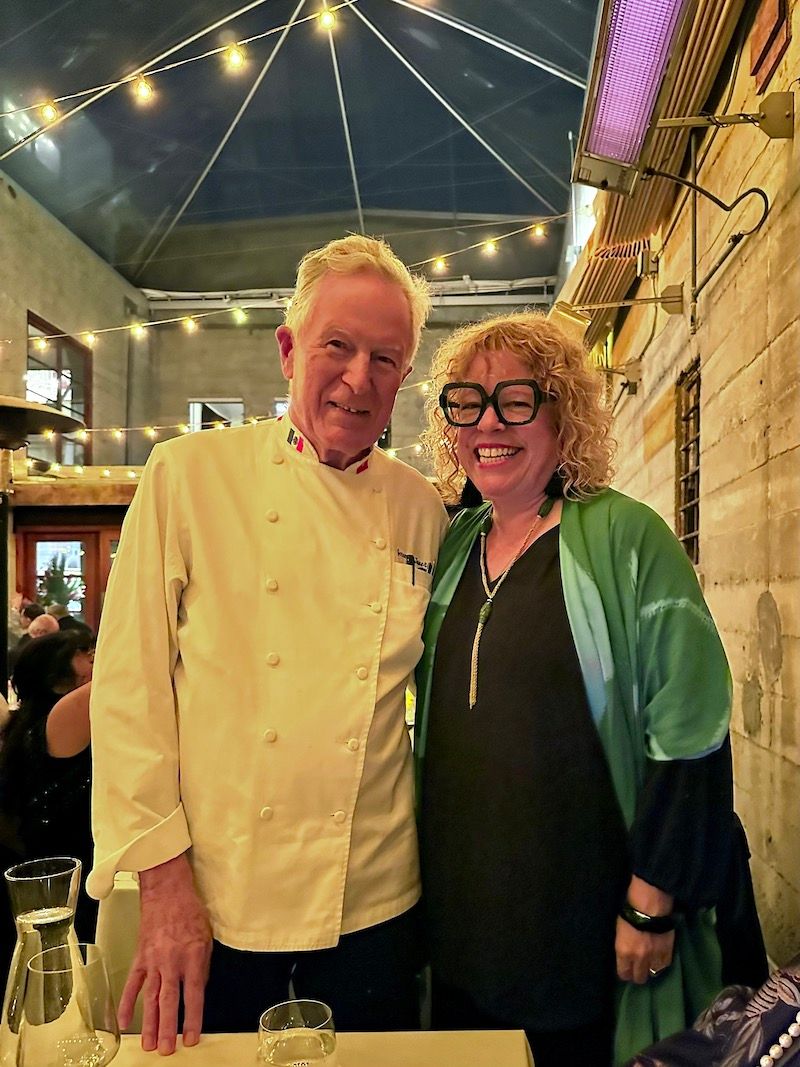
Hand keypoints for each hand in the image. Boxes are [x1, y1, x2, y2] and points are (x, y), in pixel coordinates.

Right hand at [118, 854, 211, 1054]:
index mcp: (193, 957)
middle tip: (166, 1050)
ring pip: (151, 997)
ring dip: (150, 1023)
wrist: (167, 892)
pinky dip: (127, 1003)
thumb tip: (197, 990)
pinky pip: (132, 983)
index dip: (193, 1019)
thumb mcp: (206, 938)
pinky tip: (123, 1022)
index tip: (191, 1039)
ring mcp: (153, 961)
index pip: (194, 995)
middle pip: (170, 1001)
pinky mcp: (140, 957)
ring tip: (149, 1045)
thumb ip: (202, 967)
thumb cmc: (190, 912)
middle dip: (168, 1028)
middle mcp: (172, 962)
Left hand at [615, 918, 674, 983]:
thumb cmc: (630, 913)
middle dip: (637, 975)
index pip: (624, 973)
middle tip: (637, 970)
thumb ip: (623, 947)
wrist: (650, 907)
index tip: (626, 971)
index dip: (625, 973)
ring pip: (652, 974)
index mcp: (624, 953)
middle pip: (639, 977)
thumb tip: (625, 955)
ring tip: (649, 965)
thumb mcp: (620, 931)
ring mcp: (654, 958)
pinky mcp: (667, 953)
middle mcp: (639, 959)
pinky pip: (664, 966)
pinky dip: (661, 964)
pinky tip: (658, 959)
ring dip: (650, 969)